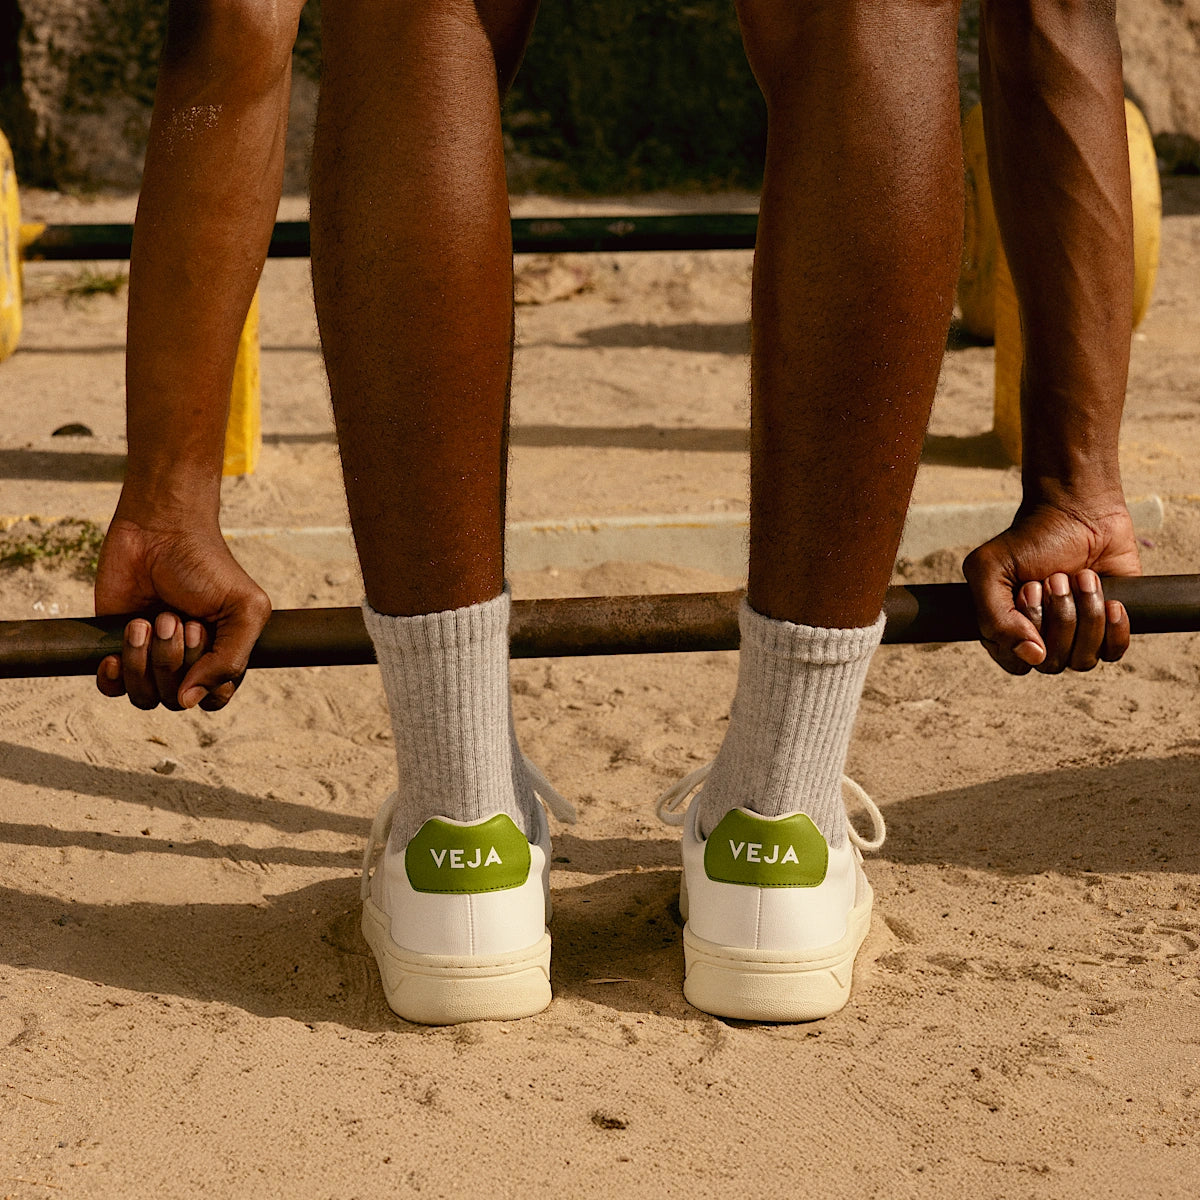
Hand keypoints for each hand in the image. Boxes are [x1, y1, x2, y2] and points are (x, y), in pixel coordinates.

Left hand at [94, 516, 271, 709]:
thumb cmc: (207, 566)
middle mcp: (188, 662)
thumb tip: (188, 701)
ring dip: (143, 660)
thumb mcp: (243, 610)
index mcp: (222, 655)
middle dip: (172, 659)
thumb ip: (231, 660)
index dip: (205, 678)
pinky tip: (115, 653)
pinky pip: (113, 689)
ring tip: (145, 621)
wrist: (159, 530)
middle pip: (176, 699)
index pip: (214, 698)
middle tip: (172, 617)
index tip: (199, 631)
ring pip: (144, 696)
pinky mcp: (117, 647)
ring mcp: (151, 657)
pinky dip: (113, 677)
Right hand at [962, 497, 1140, 674]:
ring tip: (1081, 577)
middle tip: (1055, 578)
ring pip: (1083, 659)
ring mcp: (1076, 635)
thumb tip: (1034, 657)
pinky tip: (1111, 599)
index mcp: (1007, 629)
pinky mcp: (1109, 627)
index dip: (1025, 633)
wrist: (1079, 511)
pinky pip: (1113, 653)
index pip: (1017, 662)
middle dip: (1058, 616)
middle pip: (1052, 663)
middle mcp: (1041, 638)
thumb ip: (995, 619)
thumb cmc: (1031, 538)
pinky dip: (1114, 627)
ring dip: (1085, 613)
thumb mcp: (990, 570)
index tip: (1028, 589)